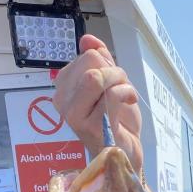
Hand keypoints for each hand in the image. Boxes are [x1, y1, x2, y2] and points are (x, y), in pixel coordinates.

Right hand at [52, 34, 142, 172]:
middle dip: (115, 72)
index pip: (88, 55)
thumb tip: (87, 39)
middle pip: (92, 61)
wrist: (126, 152)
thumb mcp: (110, 84)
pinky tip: (129, 101)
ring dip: (121, 81)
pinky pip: (110, 93)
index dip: (108, 65)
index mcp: (64, 87)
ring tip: (125, 96)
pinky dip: (126, 92)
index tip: (113, 83)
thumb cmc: (118, 121)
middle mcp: (62, 100)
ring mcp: (73, 114)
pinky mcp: (88, 126)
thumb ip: (100, 60)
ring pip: (98, 75)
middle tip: (121, 90)